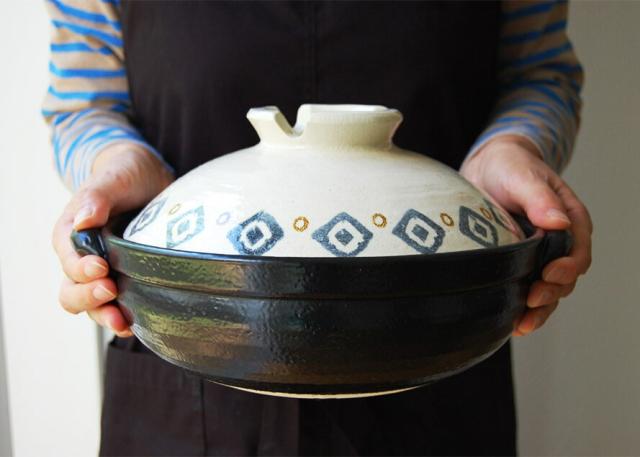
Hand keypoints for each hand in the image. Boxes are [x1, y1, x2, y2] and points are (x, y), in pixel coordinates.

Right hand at [52, 144, 173, 336]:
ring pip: (92, 305)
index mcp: (71, 234)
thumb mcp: (115, 178)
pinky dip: (124, 318)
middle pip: (72, 290)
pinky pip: (118, 306)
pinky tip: (135, 325)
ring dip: (104, 316)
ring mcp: (103, 273)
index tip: (101, 267)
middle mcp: (82, 258)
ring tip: (122, 323)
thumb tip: (83, 221)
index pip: (68, 259)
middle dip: (88, 297)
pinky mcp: (126, 280)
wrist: (149, 180)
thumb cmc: (126, 175)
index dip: (81, 268)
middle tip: (110, 292)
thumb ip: (98, 197)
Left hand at [460, 135, 591, 335]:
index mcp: (570, 219)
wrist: (487, 169)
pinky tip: (512, 323)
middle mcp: (559, 242)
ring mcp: (540, 256)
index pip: (578, 251)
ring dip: (538, 309)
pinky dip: (522, 308)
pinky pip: (527, 290)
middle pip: (565, 278)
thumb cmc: (509, 167)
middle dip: (551, 293)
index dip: (568, 266)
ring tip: (522, 324)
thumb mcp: (522, 176)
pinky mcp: (519, 264)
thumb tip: (558, 221)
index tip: (549, 273)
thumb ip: (539, 198)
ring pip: (548, 290)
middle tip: (531, 301)